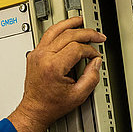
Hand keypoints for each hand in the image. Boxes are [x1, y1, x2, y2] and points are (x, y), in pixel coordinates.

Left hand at [8, 17, 105, 131]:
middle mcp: (43, 57)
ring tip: (82, 21)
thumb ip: (91, 78)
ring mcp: (37, 53)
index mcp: (53, 67)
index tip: (96, 57)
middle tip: (98, 35)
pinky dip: (59, 29)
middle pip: (67, 35)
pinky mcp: (34, 54)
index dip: (90, 51)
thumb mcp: (78, 96)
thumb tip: (96, 63)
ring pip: (55, 29)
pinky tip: (67, 29)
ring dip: (70, 24)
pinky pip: (48, 35)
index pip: (77, 48)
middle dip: (86, 33)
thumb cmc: (52, 105)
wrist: (35, 109)